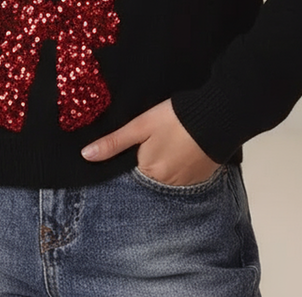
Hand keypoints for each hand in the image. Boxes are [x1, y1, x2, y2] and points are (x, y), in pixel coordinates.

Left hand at [81, 98, 220, 185]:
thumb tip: (86, 156)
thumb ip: (114, 142)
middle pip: (149, 176)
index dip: (131, 160)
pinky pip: (184, 176)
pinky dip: (181, 165)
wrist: (215, 116)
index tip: (135, 146)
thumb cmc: (175, 118)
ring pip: (167, 176)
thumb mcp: (140, 126)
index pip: (131, 174)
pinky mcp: (201, 177)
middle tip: (156, 140)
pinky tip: (182, 149)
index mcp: (149, 172)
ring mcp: (186, 182)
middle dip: (148, 161)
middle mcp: (167, 184)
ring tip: (169, 142)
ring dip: (165, 164)